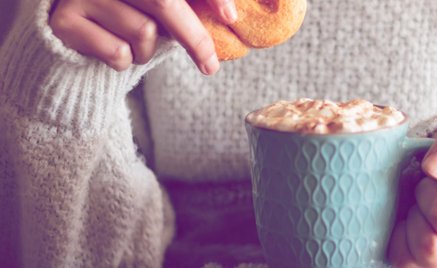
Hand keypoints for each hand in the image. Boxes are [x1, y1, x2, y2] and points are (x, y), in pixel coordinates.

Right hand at [49, 0, 238, 73]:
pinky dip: (125, 62)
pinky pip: (118, 53)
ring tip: (133, 45)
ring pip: (143, 31)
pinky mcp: (64, 20)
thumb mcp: (156, 7)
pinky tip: (110, 50)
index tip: (231, 18)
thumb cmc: (123, 16)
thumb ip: (184, 7)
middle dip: (195, 39)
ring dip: (148, 51)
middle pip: (164, 3)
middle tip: (211, 66)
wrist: (66, 31)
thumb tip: (230, 18)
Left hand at [388, 120, 436, 266]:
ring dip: (415, 214)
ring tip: (418, 205)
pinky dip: (400, 236)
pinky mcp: (419, 266)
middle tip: (426, 186)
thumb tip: (433, 167)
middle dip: (426, 189)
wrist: (429, 180)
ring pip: (429, 245)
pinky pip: (406, 259)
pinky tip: (406, 222)